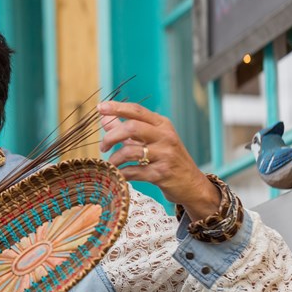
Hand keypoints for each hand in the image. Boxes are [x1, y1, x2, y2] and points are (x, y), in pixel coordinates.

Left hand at [98, 100, 219, 219]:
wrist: (191, 184)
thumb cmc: (167, 159)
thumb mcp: (150, 140)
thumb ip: (126, 129)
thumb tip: (103, 117)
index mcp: (162, 124)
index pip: (137, 110)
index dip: (117, 107)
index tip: (100, 107)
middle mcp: (165, 136)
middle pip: (131, 127)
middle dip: (111, 136)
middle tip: (103, 147)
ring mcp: (165, 155)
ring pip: (130, 151)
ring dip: (114, 159)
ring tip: (111, 164)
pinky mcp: (162, 173)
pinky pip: (133, 172)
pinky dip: (121, 173)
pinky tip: (119, 175)